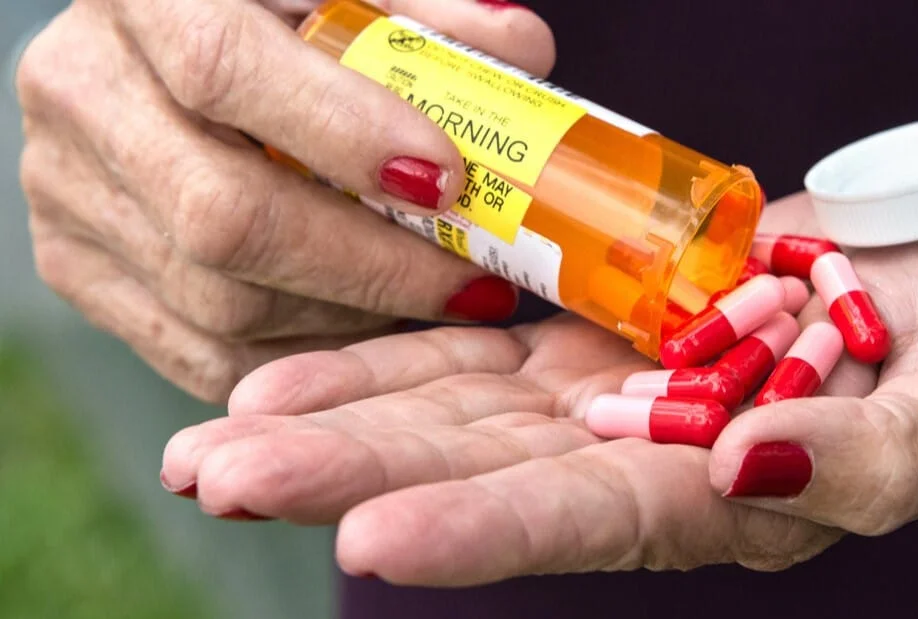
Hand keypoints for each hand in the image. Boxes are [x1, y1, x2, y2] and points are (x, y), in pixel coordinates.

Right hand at [16, 0, 552, 400]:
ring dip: (348, 318)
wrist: (157, 46)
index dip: (344, 135)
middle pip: (223, 217)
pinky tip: (362, 323)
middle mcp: (84, 92)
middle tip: (469, 280)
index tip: (447, 180)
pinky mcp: (75, 265)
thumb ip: (421, 14)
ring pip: (218, 302)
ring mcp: (66, 191)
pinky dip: (300, 353)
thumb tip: (521, 57)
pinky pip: (198, 349)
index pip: (224, 68)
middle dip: (371, 266)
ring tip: (426, 298)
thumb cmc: (268, 12)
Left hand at [157, 189, 917, 585]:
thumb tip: (743, 470)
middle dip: (349, 478)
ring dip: (334, 421)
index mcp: (724, 501)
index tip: (364, 541)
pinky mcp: (588, 331)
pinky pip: (472, 347)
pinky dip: (386, 358)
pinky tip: (292, 371)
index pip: (587, 523)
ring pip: (450, 414)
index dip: (481, 535)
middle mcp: (640, 458)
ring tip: (216, 437)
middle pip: (478, 476)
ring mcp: (603, 393)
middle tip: (220, 478)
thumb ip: (865, 465)